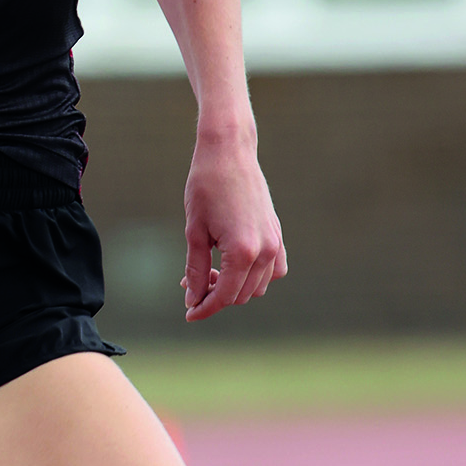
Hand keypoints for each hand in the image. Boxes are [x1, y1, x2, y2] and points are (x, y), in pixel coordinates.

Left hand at [182, 127, 286, 320]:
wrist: (228, 152)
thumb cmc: (205, 186)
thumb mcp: (194, 230)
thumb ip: (195, 268)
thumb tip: (193, 298)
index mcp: (242, 251)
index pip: (224, 295)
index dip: (204, 307)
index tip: (189, 313)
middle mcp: (265, 251)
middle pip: (240, 295)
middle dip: (214, 294)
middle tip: (190, 281)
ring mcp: (275, 243)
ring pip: (257, 286)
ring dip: (233, 286)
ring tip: (207, 269)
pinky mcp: (277, 234)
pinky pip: (273, 270)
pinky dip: (255, 275)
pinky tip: (234, 265)